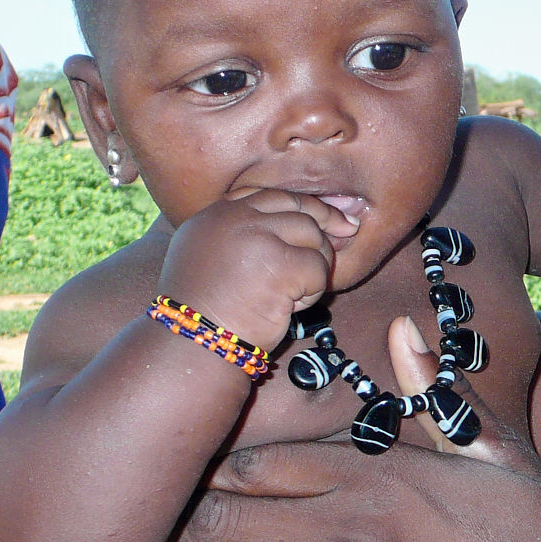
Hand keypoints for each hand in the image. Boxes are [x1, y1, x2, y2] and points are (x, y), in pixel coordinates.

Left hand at [120, 362, 540, 541]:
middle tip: (130, 540)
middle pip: (223, 526)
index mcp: (375, 479)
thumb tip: (402, 325)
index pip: (261, 463)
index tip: (175, 469)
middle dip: (170, 534)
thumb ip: (437, 397)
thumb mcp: (501, 458)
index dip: (208, 467)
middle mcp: (341, 538)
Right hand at [156, 190, 358, 352]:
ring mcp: (257, 238)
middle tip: (347, 231)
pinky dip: (312, 292)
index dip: (300, 205)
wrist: (193, 345)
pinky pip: (318, 269)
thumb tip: (298, 221)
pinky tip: (289, 308)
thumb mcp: (207, 258)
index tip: (323, 216)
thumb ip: (240, 234)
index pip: (269, 196)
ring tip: (292, 295)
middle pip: (297, 210)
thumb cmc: (203, 311)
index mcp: (216, 214)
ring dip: (313, 267)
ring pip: (313, 237)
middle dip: (325, 224)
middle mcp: (235, 218)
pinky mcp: (279, 264)